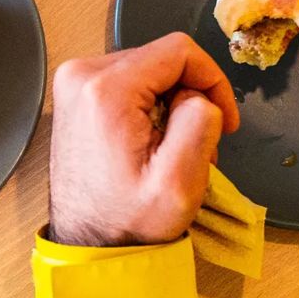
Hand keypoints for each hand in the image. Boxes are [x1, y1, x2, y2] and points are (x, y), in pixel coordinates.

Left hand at [48, 33, 240, 247]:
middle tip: (197, 146)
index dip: (213, 80)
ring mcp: (73, 83)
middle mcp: (81, 74)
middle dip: (190, 96)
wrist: (87, 247)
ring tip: (172, 151)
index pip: (178, 50)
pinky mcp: (75, 95)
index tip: (225, 120)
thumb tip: (198, 94)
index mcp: (106, 89)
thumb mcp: (178, 183)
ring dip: (171, 104)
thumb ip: (198, 124)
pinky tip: (150, 144)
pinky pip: (128, 83)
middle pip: (161, 59)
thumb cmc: (130, 222)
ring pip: (147, 70)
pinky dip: (149, 107)